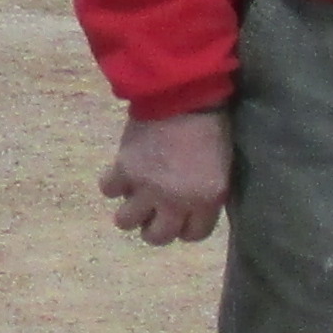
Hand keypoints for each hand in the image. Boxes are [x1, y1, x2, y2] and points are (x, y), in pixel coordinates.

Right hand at [98, 109, 230, 245]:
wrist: (184, 95)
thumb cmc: (212, 127)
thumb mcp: (222, 168)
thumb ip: (207, 193)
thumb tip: (190, 205)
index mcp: (205, 200)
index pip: (193, 235)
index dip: (185, 227)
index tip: (182, 217)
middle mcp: (174, 202)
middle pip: (157, 237)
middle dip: (155, 228)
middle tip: (154, 213)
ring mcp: (146, 188)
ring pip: (126, 221)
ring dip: (130, 212)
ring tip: (133, 198)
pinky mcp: (123, 169)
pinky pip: (109, 190)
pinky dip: (113, 184)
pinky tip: (120, 175)